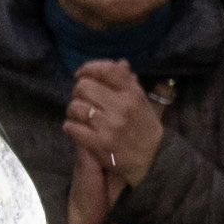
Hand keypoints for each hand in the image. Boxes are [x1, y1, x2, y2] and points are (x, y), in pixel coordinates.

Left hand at [58, 59, 162, 205]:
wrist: (153, 161)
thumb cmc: (143, 128)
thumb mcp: (141, 102)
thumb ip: (128, 82)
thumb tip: (120, 62)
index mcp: (133, 94)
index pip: (107, 70)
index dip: (88, 68)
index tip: (82, 74)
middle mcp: (122, 107)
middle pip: (83, 87)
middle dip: (78, 92)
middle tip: (83, 100)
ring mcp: (110, 126)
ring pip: (75, 107)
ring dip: (73, 111)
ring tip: (80, 117)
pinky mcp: (100, 144)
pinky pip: (72, 127)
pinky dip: (70, 127)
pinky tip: (77, 129)